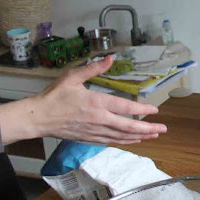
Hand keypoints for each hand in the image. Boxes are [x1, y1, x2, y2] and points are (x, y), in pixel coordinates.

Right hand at [0, 55, 166, 145]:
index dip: (142, 110)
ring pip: (122, 137)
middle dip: (148, 128)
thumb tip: (110, 58)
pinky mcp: (89, 139)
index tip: (154, 110)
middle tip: (163, 129)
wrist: (37, 118)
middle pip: (128, 127)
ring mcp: (95, 131)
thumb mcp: (72, 77)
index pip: (125, 108)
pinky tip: (133, 141)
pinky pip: (112, 142)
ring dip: (140, 137)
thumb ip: (93, 69)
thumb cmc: (54, 96)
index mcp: (96, 103)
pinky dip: (125, 142)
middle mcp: (99, 120)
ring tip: (154, 135)